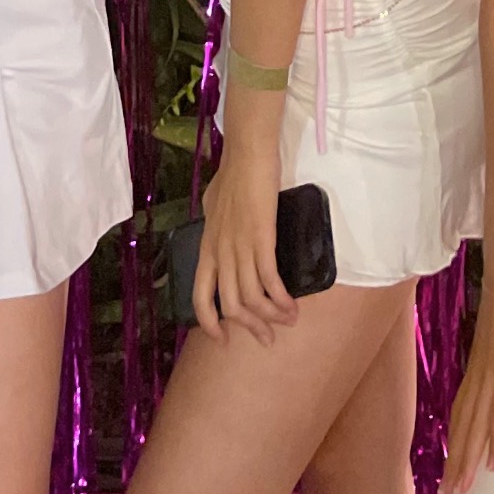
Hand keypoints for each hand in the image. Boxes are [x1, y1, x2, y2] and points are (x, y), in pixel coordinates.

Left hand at [192, 99, 294, 346]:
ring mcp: (239, 246)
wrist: (246, 154)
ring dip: (271, 316)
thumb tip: (221, 234)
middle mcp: (220, 252)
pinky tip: (292, 304)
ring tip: (288, 320)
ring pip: (251, 298)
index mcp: (208, 247)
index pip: (200, 297)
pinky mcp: (260, 238)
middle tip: (268, 337)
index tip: (224, 339)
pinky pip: (269, 280)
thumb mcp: (214, 206)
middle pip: (230, 306)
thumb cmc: (233, 175)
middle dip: (251, 328)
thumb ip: (216, 226)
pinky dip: (281, 298)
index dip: (210, 323)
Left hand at [442, 281, 493, 493]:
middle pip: (463, 425)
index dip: (456, 440)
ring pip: (475, 426)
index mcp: (477, 368)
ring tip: (462, 488)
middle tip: (448, 493)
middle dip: (456, 460)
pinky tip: (492, 462)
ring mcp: (493, 377)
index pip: (461, 411)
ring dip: (469, 459)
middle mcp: (479, 376)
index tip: (449, 465)